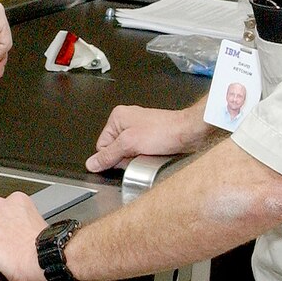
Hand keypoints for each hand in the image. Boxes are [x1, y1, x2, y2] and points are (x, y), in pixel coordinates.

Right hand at [86, 104, 201, 172]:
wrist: (189, 132)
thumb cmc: (165, 131)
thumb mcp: (130, 144)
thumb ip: (108, 155)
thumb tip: (92, 163)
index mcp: (117, 117)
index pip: (101, 145)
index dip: (112, 156)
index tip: (124, 156)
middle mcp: (127, 121)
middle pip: (115, 150)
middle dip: (125, 157)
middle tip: (138, 153)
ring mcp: (139, 130)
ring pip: (128, 153)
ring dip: (136, 158)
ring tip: (148, 154)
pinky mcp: (150, 138)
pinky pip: (140, 153)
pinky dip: (145, 157)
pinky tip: (153, 155)